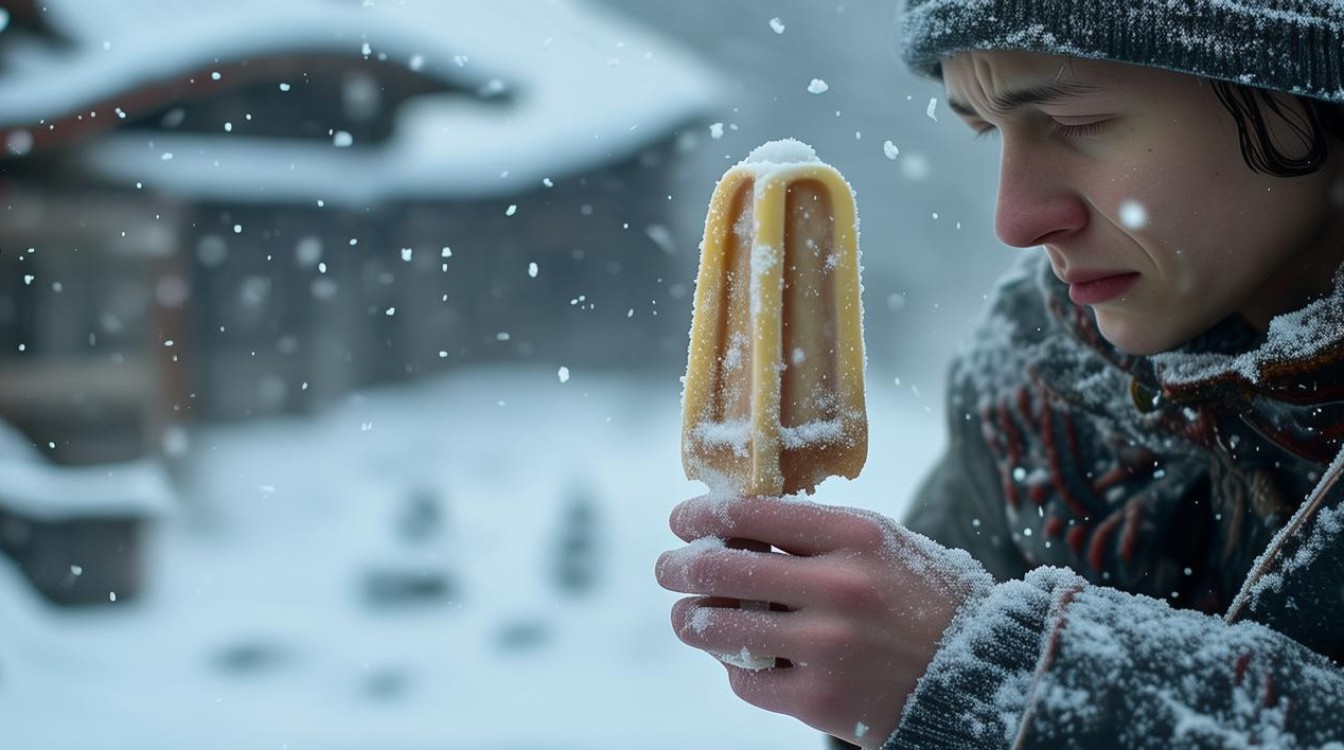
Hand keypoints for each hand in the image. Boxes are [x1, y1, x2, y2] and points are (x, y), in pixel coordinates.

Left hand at [655, 495, 986, 747]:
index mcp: (856, 535)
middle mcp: (840, 587)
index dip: (701, 515)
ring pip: (721, 627)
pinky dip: (734, 667)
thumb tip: (731, 524)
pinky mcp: (821, 701)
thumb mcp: (881, 543)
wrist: (978, 675)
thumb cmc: (920, 598)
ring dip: (691, 619)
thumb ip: (815, 532)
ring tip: (686, 616)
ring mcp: (828, 647)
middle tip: (667, 569)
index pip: (750, 514)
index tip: (682, 519)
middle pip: (722, 568)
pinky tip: (738, 657)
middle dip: (679, 567)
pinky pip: (746, 679)